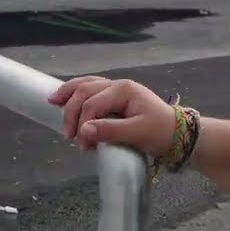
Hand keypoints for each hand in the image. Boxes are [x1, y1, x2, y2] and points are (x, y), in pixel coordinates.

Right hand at [47, 76, 176, 154]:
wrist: (177, 133)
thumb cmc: (159, 132)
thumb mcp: (137, 133)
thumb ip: (110, 131)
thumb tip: (83, 131)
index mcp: (124, 90)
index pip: (93, 103)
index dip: (83, 123)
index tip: (82, 145)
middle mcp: (118, 85)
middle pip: (85, 90)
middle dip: (72, 113)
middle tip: (69, 136)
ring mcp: (116, 89)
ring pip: (86, 85)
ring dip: (69, 95)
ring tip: (52, 102)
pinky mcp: (114, 97)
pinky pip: (91, 90)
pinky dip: (77, 94)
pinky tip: (67, 97)